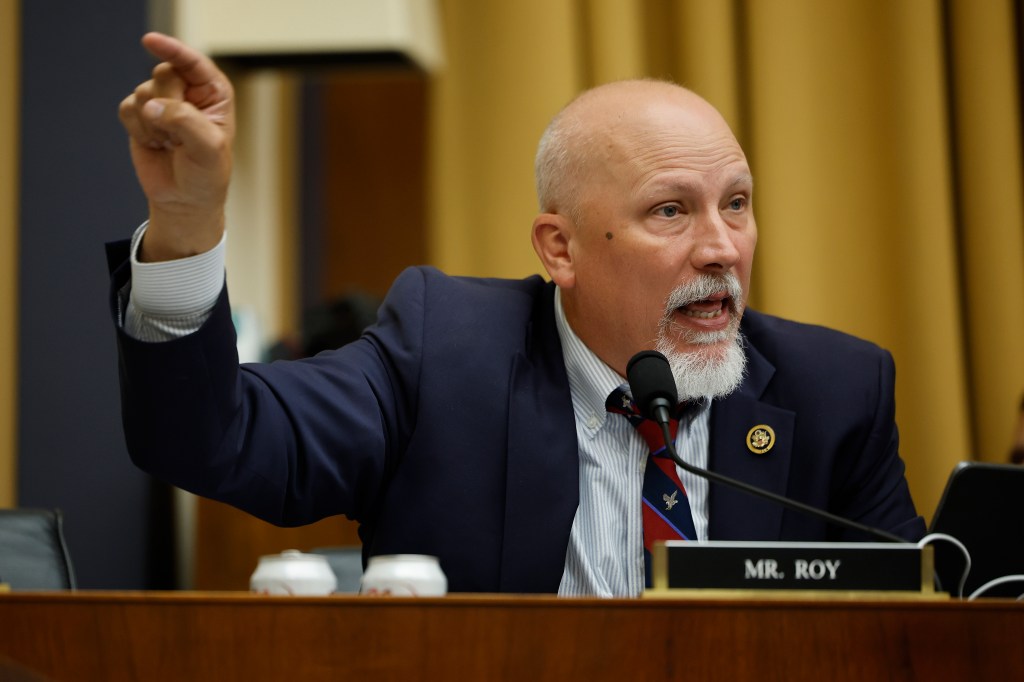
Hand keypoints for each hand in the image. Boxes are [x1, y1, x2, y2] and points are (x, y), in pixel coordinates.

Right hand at [119, 32, 234, 261]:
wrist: (184, 200)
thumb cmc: (206, 174)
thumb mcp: (208, 148)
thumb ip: (184, 121)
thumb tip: (151, 106)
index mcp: (213, 92)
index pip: (192, 62)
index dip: (172, 50)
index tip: (150, 41)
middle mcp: (188, 91)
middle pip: (164, 74)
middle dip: (168, 105)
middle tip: (180, 135)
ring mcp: (162, 101)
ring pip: (143, 92)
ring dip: (154, 124)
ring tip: (171, 144)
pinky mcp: (140, 114)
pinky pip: (127, 109)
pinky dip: (138, 130)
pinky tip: (155, 144)